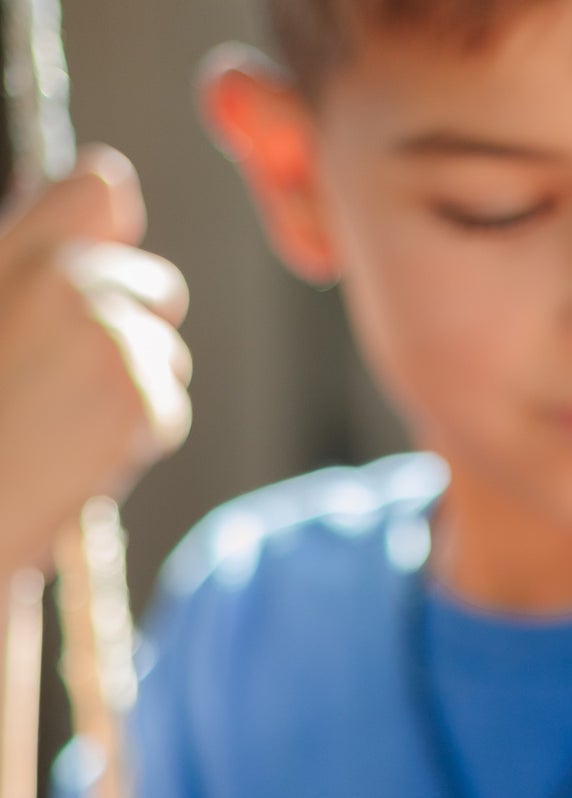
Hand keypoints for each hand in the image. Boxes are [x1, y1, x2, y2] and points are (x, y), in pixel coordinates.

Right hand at [0, 149, 190, 579]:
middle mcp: (70, 279)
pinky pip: (169, 410)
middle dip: (135, 333)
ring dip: (134, 392)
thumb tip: (114, 196)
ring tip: (65, 424)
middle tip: (71, 383)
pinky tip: (82, 454)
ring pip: (167, 355)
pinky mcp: (141, 398)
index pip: (100, 188)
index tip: (101, 259)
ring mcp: (113, 337)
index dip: (111, 228)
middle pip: (160, 288)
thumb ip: (38, 256)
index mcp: (21, 251)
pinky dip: (137, 440)